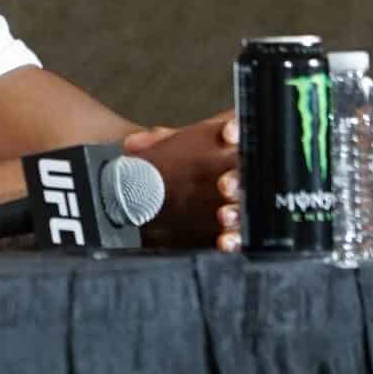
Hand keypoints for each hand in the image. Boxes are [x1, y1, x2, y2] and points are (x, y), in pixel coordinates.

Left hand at [120, 111, 241, 252]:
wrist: (216, 178)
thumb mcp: (186, 144)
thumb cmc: (204, 156)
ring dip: (234, 211)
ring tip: (223, 215)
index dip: (233, 132)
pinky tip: (224, 241)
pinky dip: (233, 238)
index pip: (234, 135)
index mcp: (227, 147)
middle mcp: (237, 173)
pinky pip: (238, 233)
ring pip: (242, 206)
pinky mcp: (237, 224)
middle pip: (242, 176)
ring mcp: (239, 200)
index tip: (227, 134)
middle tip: (224, 185)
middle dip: (235, 180)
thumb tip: (130, 143)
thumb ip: (163, 141)